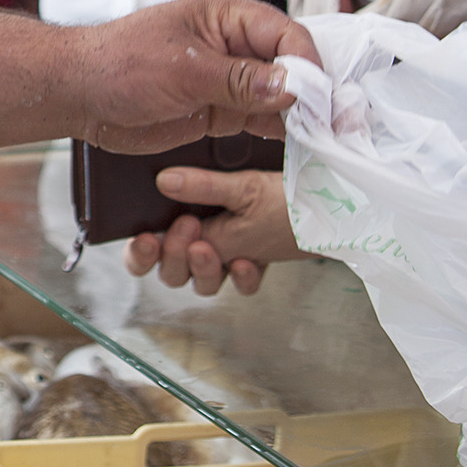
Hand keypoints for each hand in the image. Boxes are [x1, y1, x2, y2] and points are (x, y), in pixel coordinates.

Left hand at [71, 0, 316, 152]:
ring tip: (330, 143)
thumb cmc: (120, 65)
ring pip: (283, 96)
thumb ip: (238, 80)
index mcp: (228, 16)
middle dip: (316, 94)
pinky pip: (263, 119)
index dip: (310, 66)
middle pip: (293, 66)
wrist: (80, 94)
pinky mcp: (222, 109)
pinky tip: (303, 150)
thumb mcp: (182, 69)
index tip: (325, 100)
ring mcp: (231, 79)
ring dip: (304, 117)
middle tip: (340, 127)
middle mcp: (236, 44)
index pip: (287, 36)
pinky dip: (283, 133)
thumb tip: (292, 87)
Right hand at [123, 166, 299, 295]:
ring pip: (202, 285)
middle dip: (175, 257)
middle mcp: (204, 242)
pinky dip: (243, 279)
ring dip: (203, 271)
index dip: (140, 253)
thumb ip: (203, 187)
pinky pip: (241, 286)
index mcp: (189, 220)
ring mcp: (229, 257)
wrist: (327, 200)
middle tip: (188, 229)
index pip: (149, 249)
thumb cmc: (281, 189)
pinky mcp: (254, 266)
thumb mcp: (242, 186)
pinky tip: (248, 263)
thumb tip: (165, 180)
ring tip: (212, 249)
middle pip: (171, 272)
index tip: (148, 238)